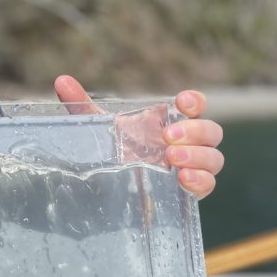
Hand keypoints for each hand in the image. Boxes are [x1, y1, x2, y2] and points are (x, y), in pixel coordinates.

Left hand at [54, 75, 223, 199]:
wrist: (106, 196)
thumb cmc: (109, 156)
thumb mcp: (95, 131)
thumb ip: (81, 106)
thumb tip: (61, 81)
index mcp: (167, 123)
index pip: (194, 106)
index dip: (194, 102)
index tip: (181, 103)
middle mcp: (184, 144)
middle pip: (212, 131)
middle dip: (195, 131)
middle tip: (167, 138)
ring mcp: (189, 168)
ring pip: (215, 158)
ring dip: (199, 156)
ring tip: (172, 159)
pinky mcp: (187, 193)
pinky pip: (208, 185)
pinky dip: (201, 181)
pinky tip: (182, 179)